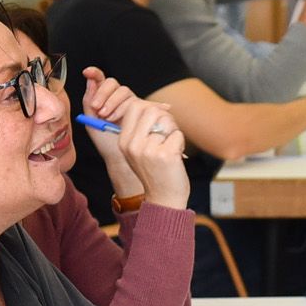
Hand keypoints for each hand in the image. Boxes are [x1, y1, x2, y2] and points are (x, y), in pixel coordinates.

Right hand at [83, 70, 188, 208]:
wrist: (164, 199)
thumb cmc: (155, 173)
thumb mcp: (139, 152)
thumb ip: (141, 130)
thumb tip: (155, 107)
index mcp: (124, 141)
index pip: (134, 106)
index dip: (149, 108)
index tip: (157, 122)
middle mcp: (133, 144)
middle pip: (150, 109)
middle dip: (164, 117)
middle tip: (167, 133)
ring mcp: (148, 150)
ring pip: (166, 120)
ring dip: (173, 130)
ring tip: (170, 146)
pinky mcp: (165, 155)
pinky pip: (177, 135)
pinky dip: (180, 143)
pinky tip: (176, 157)